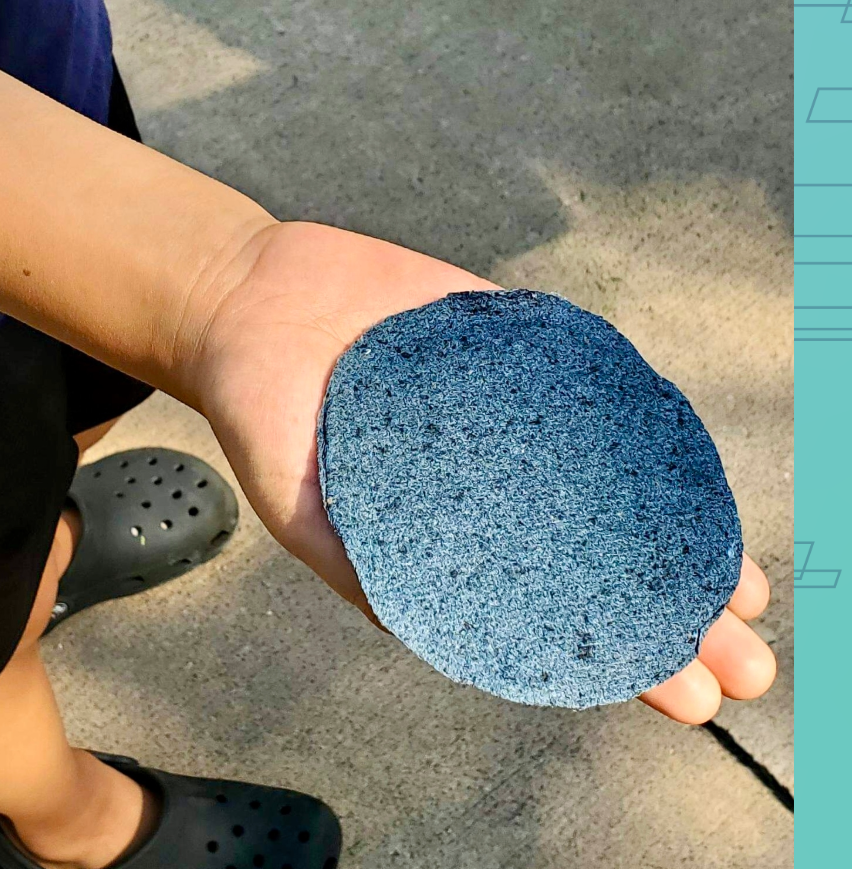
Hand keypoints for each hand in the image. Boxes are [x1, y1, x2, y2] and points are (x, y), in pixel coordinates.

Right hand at [196, 221, 774, 722]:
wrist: (250, 300)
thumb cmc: (263, 415)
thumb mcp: (299, 508)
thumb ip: (361, 571)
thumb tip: (437, 639)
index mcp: (442, 530)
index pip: (541, 601)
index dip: (614, 649)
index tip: (683, 692)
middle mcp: (487, 481)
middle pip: (596, 550)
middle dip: (672, 608)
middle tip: (741, 658)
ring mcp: (507, 415)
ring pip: (612, 479)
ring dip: (681, 533)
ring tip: (742, 588)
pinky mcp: (511, 347)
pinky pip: (592, 389)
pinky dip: (648, 432)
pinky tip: (692, 470)